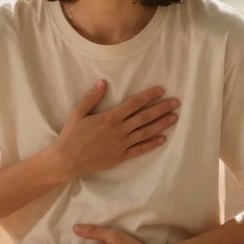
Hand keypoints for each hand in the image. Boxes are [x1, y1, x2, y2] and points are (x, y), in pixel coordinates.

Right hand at [52, 81, 180, 179]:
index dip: (148, 96)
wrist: (67, 161)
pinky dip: (152, 144)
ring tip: (174, 117)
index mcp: (109, 118)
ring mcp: (121, 145)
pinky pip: (140, 149)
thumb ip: (92, 98)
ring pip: (146, 132)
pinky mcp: (121, 156)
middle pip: (145, 117)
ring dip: (162, 124)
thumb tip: (103, 82)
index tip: (161, 90)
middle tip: (176, 102)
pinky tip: (163, 139)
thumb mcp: (78, 113)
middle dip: (161, 108)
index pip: (134, 104)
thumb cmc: (71, 136)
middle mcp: (119, 131)